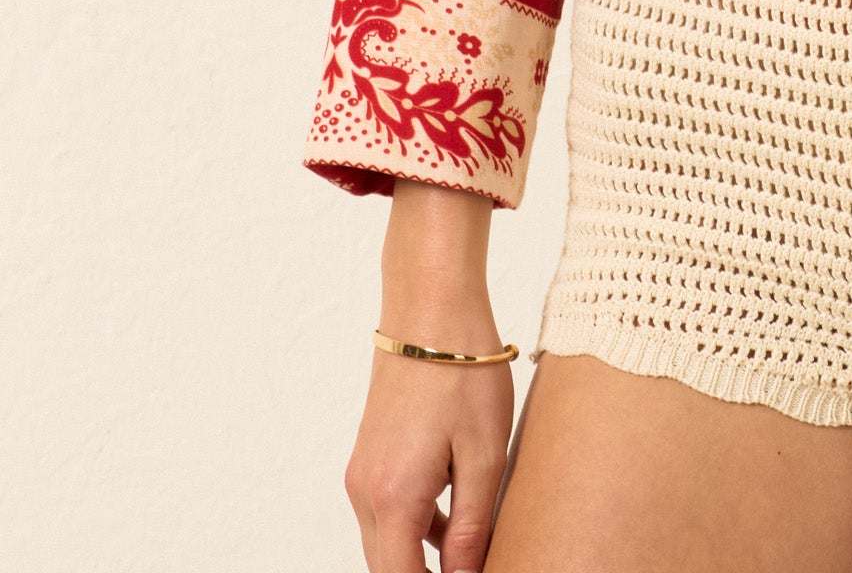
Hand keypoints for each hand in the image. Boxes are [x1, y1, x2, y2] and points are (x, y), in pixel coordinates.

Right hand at [344, 182, 512, 572]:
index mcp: (393, 498)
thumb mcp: (485, 454)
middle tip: (476, 567)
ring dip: (422, 558)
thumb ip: (474, 527)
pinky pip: (389, 512)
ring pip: (388, 542)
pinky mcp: (371, 455)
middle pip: (389, 567)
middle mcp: (365, 492)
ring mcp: (363, 472)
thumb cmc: (464, 372)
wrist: (430, 306)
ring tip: (472, 555)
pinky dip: (417, 528)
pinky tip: (458, 521)